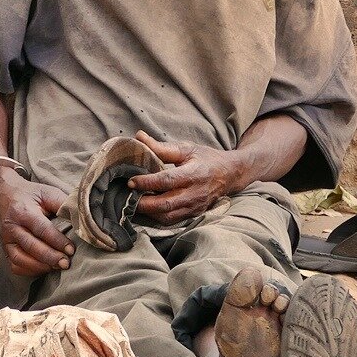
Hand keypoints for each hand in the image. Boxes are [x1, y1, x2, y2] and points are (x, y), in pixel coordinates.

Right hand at [0, 165, 73, 277]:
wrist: (4, 195)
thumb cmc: (31, 195)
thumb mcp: (48, 192)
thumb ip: (63, 204)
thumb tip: (81, 219)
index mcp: (23, 211)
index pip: (42, 229)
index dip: (57, 241)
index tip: (71, 250)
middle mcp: (12, 227)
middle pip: (31, 246)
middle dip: (50, 257)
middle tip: (66, 263)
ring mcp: (6, 239)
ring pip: (20, 259)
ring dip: (40, 266)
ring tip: (57, 267)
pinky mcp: (5, 248)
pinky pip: (15, 265)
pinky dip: (29, 271)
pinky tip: (44, 268)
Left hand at [130, 133, 244, 224]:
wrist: (230, 174)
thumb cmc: (206, 159)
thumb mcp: (186, 149)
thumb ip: (161, 147)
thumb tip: (139, 136)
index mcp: (194, 174)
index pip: (167, 181)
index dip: (147, 182)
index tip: (131, 181)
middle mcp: (195, 193)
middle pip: (165, 204)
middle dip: (143, 203)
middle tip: (127, 197)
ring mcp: (195, 206)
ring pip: (167, 216)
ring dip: (148, 212)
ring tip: (134, 203)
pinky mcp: (194, 214)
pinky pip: (172, 220)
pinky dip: (157, 217)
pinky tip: (147, 209)